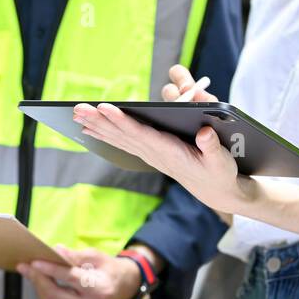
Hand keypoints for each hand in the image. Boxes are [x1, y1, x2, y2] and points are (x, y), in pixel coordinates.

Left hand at [16, 246, 141, 298]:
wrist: (122, 288)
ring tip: (30, 272)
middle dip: (37, 279)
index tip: (34, 262)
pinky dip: (44, 295)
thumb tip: (55, 250)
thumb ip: (75, 255)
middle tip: (24, 266)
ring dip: (38, 287)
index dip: (50, 270)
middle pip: (55, 294)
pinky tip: (40, 282)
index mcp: (99, 289)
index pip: (70, 278)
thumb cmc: (109, 269)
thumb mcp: (96, 256)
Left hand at [73, 69, 251, 214]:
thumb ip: (212, 147)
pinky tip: (91, 129)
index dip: (121, 120)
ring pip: (118, 137)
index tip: (104, 108)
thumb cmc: (220, 173)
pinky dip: (106, 133)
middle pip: (122, 134)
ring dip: (97, 125)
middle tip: (77, 108)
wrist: (215, 190)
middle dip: (99, 120)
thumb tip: (204, 133)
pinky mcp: (150, 153)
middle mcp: (154, 153)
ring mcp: (150, 154)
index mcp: (169, 152)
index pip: (140, 133)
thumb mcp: (221, 161)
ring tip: (77, 115)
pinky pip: (123, 142)